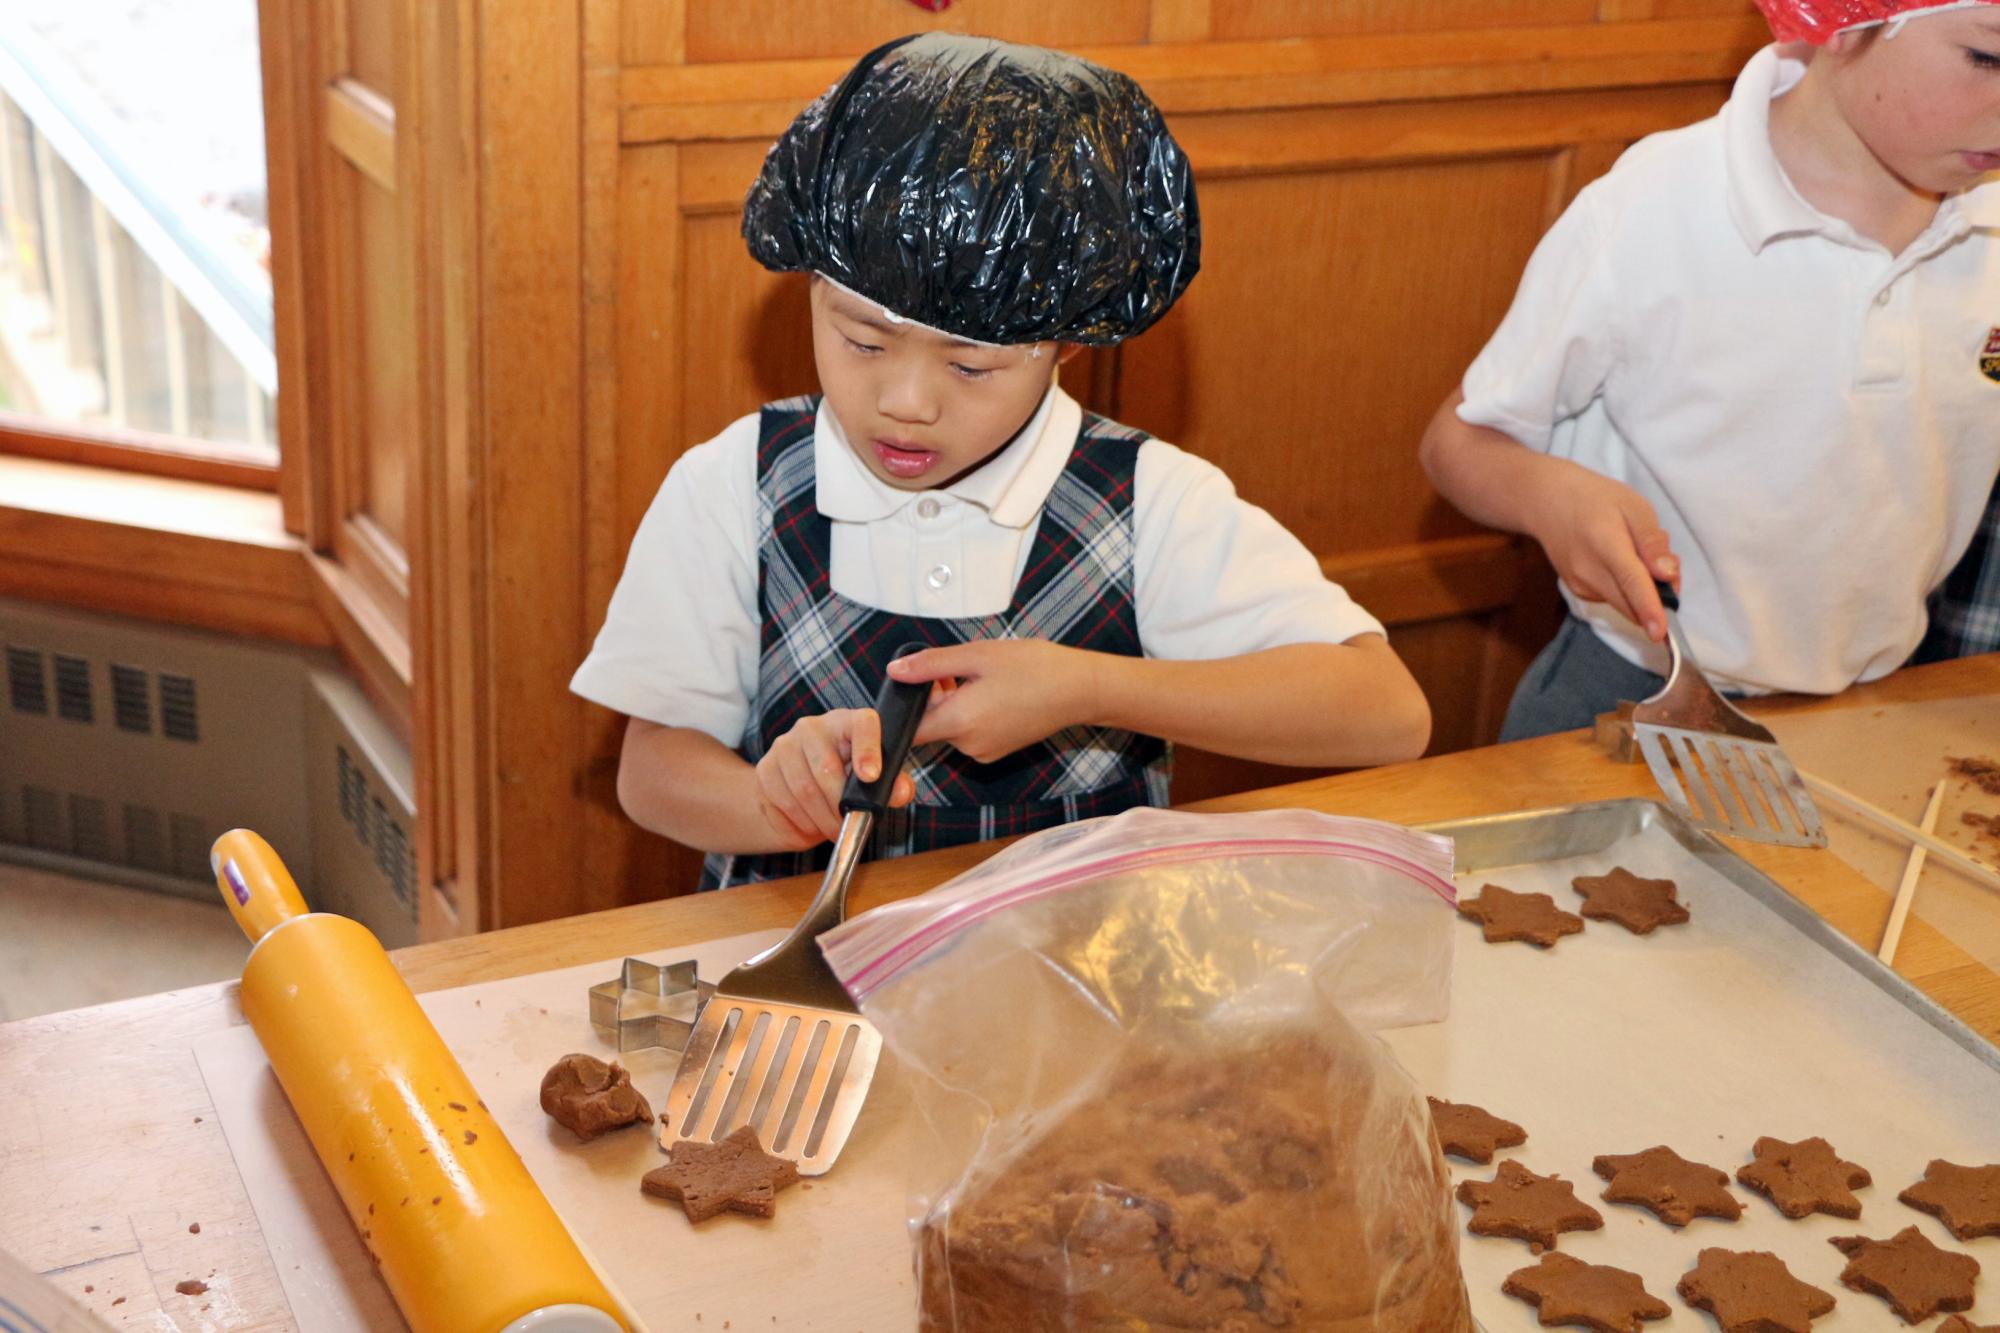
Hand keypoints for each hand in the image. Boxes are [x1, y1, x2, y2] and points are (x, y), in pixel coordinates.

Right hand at [753, 709, 916, 847]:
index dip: (868, 749)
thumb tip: (901, 792)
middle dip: (839, 806)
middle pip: (826, 769)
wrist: (800, 783)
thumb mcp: (875, 779)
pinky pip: (783, 802)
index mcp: (848, 722)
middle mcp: (814, 727)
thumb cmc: (846, 776)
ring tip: (832, 828)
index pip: (862, 725)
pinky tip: (811, 824)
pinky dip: (801, 821)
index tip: (871, 776)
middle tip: (848, 826)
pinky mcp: (766, 767)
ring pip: (803, 790)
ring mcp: (785, 745)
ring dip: (821, 819)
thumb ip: (893, 785)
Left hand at [889, 639, 1091, 763]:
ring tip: (982, 678)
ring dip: (956, 703)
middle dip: (936, 697)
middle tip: (959, 669)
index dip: (905, 707)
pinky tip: (994, 693)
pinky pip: (971, 733)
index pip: (909, 730)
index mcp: (959, 721)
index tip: (917, 683)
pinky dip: (973, 714)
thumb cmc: (1034, 668)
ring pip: (952, 727)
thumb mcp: (977, 655)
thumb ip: (930, 665)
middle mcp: (969, 745)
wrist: (1080, 690)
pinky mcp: (998, 751)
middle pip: (931, 725)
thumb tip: (895, 671)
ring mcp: (984, 752)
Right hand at [1526, 465, 1680, 640]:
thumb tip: (1668, 575)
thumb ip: (1652, 541)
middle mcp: (1588, 572)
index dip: (1648, 608)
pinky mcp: (1578, 592)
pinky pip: (1615, 600)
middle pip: (1632, 604)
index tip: (1660, 633)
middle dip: (1659, 598)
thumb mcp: (1633, 506)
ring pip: (1625, 604)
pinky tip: (1619, 562)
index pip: (1631, 581)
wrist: (1546, 504)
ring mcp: (1580, 586)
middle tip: (1667, 565)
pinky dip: (1628, 590)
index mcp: (1605, 544)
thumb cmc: (1595, 499)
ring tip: (1638, 555)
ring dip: (1644, 593)